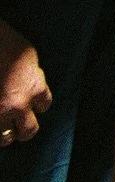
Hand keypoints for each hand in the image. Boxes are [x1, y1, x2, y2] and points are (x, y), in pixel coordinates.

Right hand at [0, 20, 50, 147]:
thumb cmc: (7, 43)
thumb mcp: (29, 56)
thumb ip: (32, 75)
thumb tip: (32, 83)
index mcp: (35, 88)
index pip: (44, 105)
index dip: (38, 105)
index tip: (33, 104)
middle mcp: (18, 105)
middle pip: (29, 130)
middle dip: (25, 130)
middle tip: (19, 128)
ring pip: (5, 138)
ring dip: (5, 135)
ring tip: (3, 130)